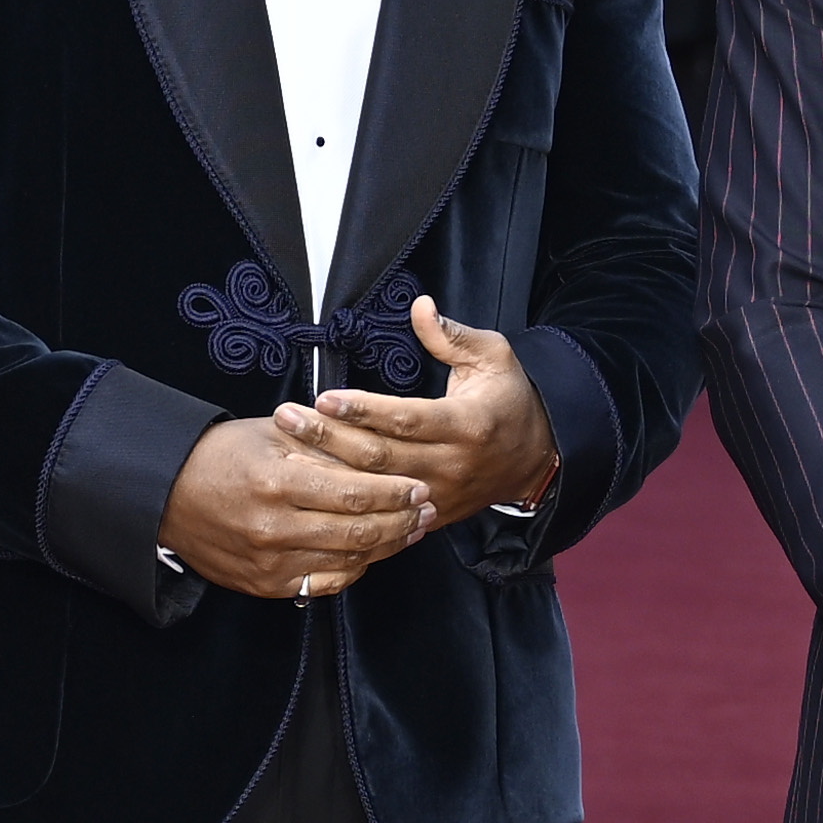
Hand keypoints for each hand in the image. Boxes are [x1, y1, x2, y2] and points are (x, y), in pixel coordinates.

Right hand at [164, 411, 435, 601]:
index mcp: (278, 482)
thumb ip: (325, 442)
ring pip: (348, 560)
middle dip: (401, 520)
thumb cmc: (220, 456)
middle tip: (426, 509)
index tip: (419, 486)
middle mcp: (275, 528)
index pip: (356, 493)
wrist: (166, 495)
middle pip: (360, 531)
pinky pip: (325, 582)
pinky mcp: (266, 585)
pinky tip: (371, 552)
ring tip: (410, 529)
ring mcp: (270, 562)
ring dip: (387, 546)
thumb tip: (379, 447)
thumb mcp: (272, 433)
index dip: (396, 492)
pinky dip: (354, 568)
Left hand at [289, 296, 560, 529]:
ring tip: (286, 451)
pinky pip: (380, 512)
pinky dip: (346, 501)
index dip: (363, 410)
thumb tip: (420, 306)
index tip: (325, 397)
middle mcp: (450, 465)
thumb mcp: (494, 357)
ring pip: (374, 490)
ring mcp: (438, 497)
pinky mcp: (429, 515)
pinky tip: (312, 486)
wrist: (537, 459)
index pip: (406, 419)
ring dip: (328, 472)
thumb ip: (453, 335)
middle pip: (380, 457)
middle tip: (287, 419)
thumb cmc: (510, 400)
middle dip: (328, 438)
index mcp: (467, 425)